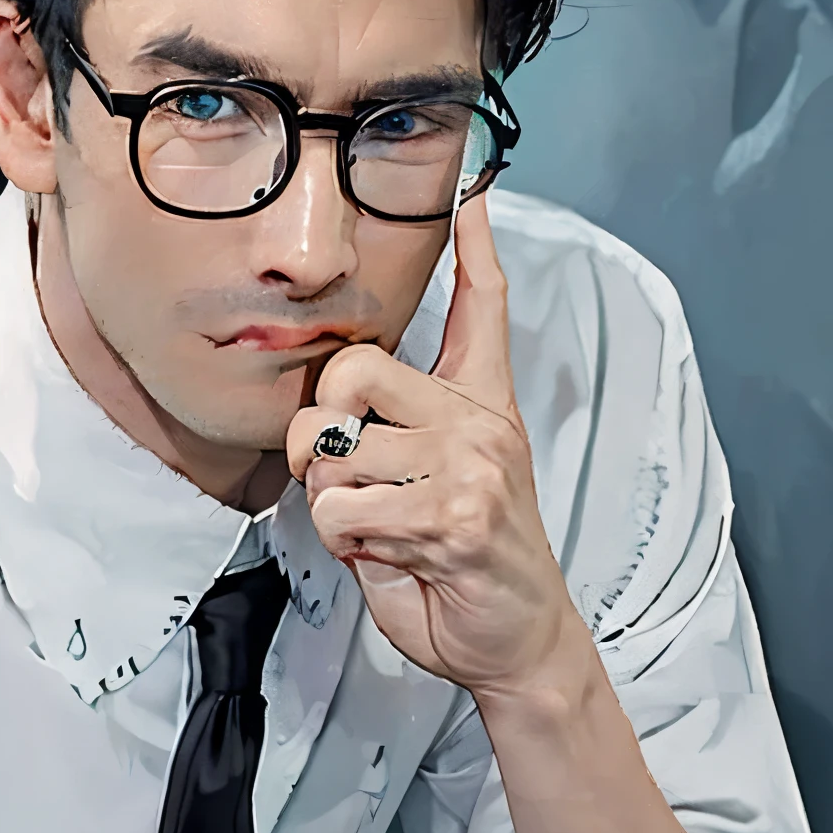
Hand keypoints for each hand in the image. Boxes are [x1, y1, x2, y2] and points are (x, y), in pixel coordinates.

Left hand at [285, 192, 584, 697]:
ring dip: (333, 503)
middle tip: (340, 474)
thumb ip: (388, 439)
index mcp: (478, 405)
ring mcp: (470, 464)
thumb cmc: (460, 564)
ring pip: (333, 452)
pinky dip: (346, 541)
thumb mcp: (433, 486)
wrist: (515, 639)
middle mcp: (478, 421)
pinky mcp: (453, 514)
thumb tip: (324, 417)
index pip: (483, 308)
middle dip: (316, 429)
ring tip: (381, 527)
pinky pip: (342, 508)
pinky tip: (390, 553)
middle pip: (351, 371)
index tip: (471, 192)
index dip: (474, 247)